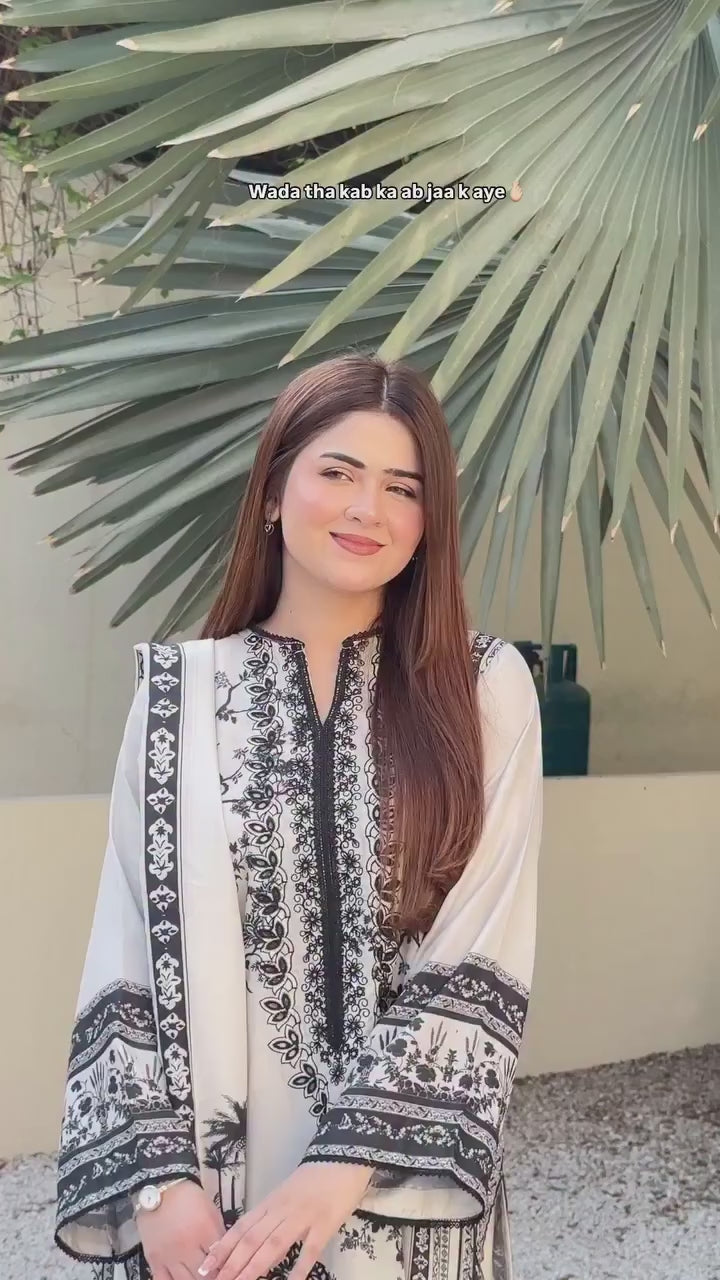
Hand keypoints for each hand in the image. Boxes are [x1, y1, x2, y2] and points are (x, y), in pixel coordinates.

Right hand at [136, 1179, 224, 1279]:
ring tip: (202, 1278)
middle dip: (212, 1278)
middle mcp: (186, 1247)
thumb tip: (226, 1257)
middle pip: (203, 1277)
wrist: (161, 1190)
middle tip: (216, 1276)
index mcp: (204, 1231)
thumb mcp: (212, 1213)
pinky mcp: (154, 1260)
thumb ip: (219, 1236)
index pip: (220, 1261)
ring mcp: (168, 1256)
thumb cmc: (190, 1199)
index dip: (226, 1269)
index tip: (229, 1272)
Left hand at [199, 1161, 373, 1279]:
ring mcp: (303, 1217)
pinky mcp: (325, 1224)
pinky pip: (310, 1250)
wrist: (341, 1156)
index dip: (223, 1248)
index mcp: (271, 1202)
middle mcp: (281, 1210)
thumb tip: (253, 1247)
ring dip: (254, 1268)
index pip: (242, 1228)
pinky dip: (299, 1269)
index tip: (207, 1266)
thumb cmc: (314, 1178)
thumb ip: (270, 1219)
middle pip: (252, 1239)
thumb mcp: (286, 1195)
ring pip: (273, 1245)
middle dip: (232, 1264)